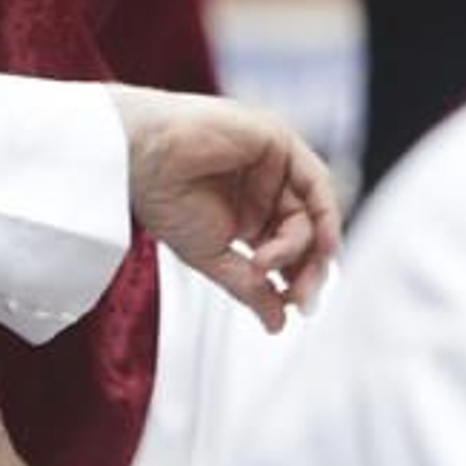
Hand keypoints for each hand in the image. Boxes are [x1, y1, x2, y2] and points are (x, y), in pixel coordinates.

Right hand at [107, 85, 339, 331]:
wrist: (141, 160)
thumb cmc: (161, 197)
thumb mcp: (212, 256)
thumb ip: (249, 287)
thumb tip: (277, 323)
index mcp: (247, 213)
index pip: (287, 249)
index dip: (296, 278)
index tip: (292, 307)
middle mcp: (264, 188)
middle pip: (307, 232)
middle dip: (307, 269)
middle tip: (298, 298)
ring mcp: (273, 165)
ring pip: (311, 212)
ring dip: (303, 247)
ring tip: (268, 264)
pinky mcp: (278, 142)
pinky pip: (315, 181)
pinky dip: (324, 214)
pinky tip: (320, 243)